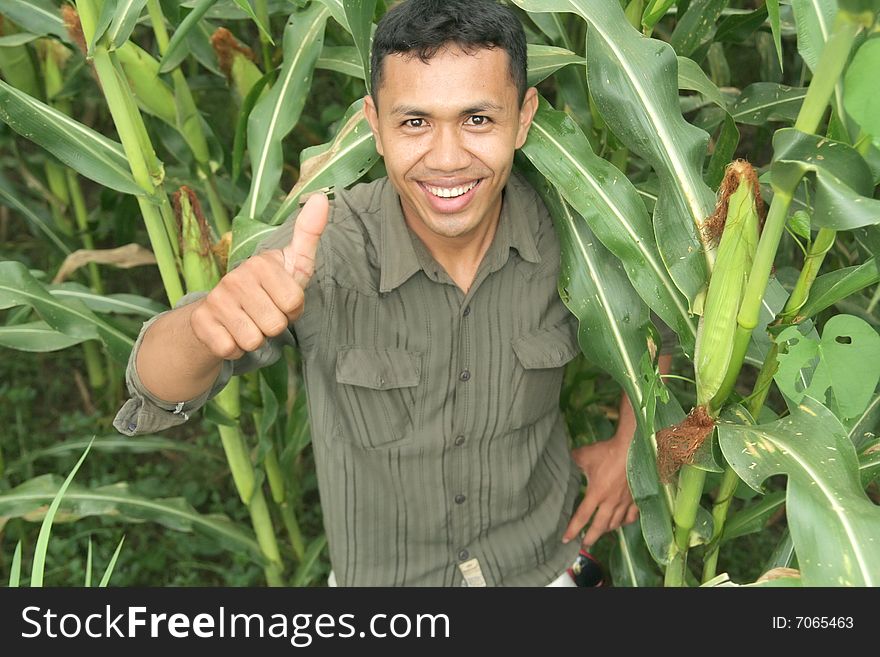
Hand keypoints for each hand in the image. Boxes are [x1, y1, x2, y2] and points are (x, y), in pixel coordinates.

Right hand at [189, 193, 328, 359]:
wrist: (216, 315)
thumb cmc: (266, 290)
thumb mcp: (292, 265)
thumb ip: (308, 235)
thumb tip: (321, 198)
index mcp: (261, 263)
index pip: (294, 302)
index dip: (292, 310)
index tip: (280, 300)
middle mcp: (235, 278)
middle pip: (276, 324)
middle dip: (274, 326)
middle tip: (263, 314)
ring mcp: (216, 300)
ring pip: (254, 340)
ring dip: (255, 339)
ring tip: (248, 323)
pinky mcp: (201, 323)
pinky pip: (232, 350)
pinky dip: (235, 349)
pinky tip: (229, 334)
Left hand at [562, 434, 639, 548]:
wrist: (632, 448)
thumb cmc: (607, 452)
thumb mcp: (584, 455)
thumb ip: (575, 460)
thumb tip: (568, 458)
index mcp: (596, 493)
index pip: (582, 516)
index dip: (573, 529)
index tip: (566, 539)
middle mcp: (611, 502)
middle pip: (600, 527)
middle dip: (591, 538)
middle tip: (585, 545)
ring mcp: (625, 502)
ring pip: (616, 523)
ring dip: (607, 529)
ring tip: (601, 531)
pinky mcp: (637, 498)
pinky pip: (631, 516)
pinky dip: (625, 522)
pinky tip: (622, 522)